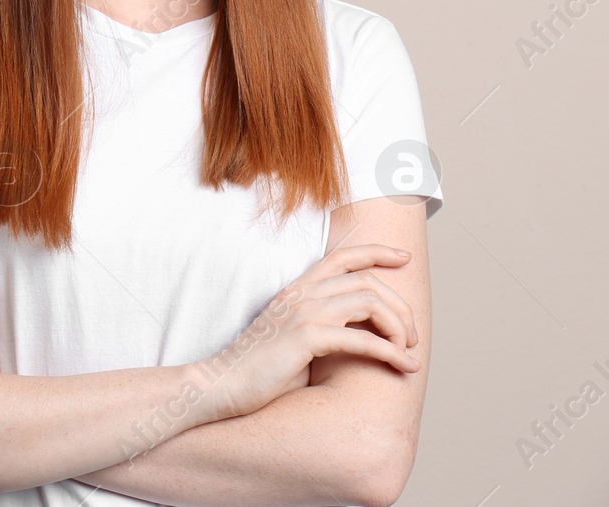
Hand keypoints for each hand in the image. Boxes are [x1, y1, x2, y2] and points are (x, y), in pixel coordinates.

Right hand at [196, 244, 420, 420]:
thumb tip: (362, 341)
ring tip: (408, 350)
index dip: (376, 252)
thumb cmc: (259, 370)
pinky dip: (392, 352)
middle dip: (400, 305)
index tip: (404, 257)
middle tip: (413, 335)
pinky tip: (405, 366)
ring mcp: (303, 313)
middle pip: (367, 281)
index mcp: (297, 289)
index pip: (341, 257)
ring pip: (370, 302)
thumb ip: (325, 330)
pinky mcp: (306, 338)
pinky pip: (363, 340)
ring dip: (399, 327)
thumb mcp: (295, 339)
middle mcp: (301, 294)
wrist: (223, 384)